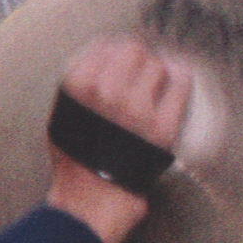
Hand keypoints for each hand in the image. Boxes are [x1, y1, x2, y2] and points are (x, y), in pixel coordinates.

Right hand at [41, 35, 191, 242]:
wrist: (93, 196)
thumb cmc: (76, 159)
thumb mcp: (62, 114)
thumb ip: (80, 85)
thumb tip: (106, 55)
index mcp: (76, 86)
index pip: (105, 46)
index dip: (117, 50)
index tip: (124, 57)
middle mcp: (104, 92)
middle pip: (134, 51)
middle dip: (139, 60)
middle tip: (140, 74)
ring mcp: (135, 108)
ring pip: (158, 65)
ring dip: (158, 72)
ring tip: (154, 87)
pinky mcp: (162, 124)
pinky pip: (180, 84)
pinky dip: (180, 80)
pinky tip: (176, 84)